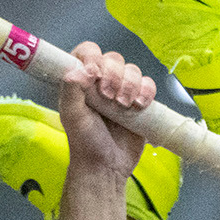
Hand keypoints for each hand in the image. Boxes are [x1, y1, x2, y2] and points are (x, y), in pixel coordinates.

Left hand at [58, 41, 154, 179]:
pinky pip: (148, 85)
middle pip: (113, 59)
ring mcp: (121, 91)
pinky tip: (139, 105)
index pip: (87, 52)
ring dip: (130, 84)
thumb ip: (71, 90)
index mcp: (81, 81)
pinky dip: (146, 91)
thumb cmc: (85, 143)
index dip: (93, 57)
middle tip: (109, 97)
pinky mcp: (139, 102)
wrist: (107, 166)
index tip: (95, 74)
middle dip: (114, 75)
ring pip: (132, 70)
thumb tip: (81, 70)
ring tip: (124, 105)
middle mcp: (101, 82)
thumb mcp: (71, 116)